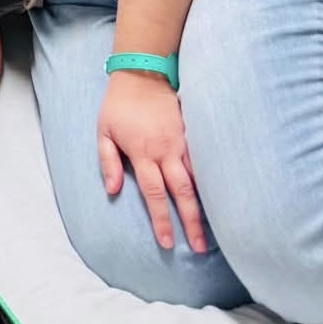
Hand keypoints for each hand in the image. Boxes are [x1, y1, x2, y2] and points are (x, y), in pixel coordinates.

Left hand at [97, 70, 206, 252]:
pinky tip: (218, 198)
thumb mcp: (104, 132)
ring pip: (197, 179)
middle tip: (199, 248)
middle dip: (191, 222)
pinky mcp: (190, 134)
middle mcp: (166, 151)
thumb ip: (108, 162)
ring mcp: (181, 142)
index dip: (161, 220)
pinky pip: (202, 162)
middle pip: (182, 192)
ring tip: (214, 230)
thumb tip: (112, 190)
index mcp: (143, 153)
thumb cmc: (118, 106)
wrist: (141, 75)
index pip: (154, 194)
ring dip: (205, 205)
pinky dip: (209, 181)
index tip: (168, 243)